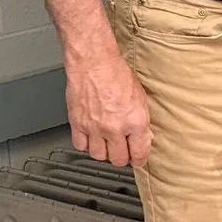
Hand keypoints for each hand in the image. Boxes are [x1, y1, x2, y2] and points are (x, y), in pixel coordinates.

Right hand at [67, 46, 152, 167]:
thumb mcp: (140, 97)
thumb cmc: (117, 73)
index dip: (140, 159)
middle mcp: (115, 128)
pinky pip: (80, 146)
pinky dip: (85, 144)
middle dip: (122, 157)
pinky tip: (91, 137)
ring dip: (103, 152)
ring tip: (106, 143)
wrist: (94, 62)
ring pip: (98, 156)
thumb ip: (141, 120)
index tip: (138, 159)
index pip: (139, 154)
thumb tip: (144, 135)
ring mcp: (95, 128)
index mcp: (135, 121)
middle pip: (118, 159)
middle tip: (123, 151)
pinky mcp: (78, 124)